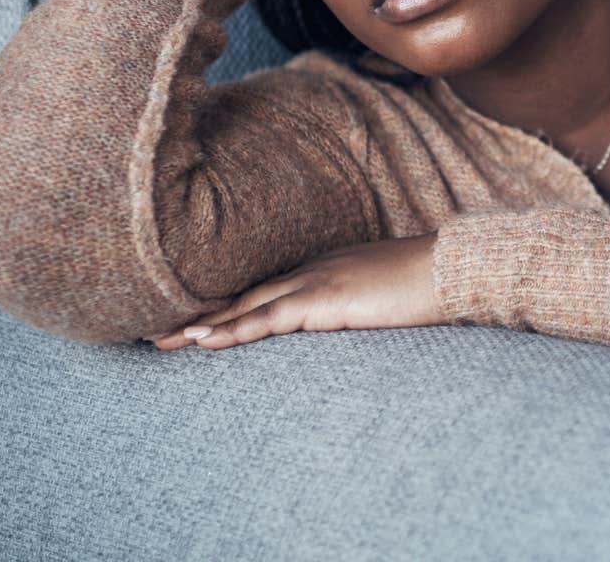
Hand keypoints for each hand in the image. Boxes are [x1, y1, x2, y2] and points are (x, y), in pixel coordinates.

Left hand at [147, 234, 443, 350]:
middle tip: (155, 332)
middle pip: (243, 294)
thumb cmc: (431, 284)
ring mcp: (316, 281)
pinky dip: (232, 330)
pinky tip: (202, 340)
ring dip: (200, 324)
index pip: (264, 289)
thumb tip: (350, 325)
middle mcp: (312, 269)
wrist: (455, 268)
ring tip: (161, 341)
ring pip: (245, 305)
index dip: (226, 304)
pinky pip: (268, 318)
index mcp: (325, 268)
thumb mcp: (385, 296)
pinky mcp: (324, 299)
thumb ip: (360, 306)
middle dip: (198, 313)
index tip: (192, 318)